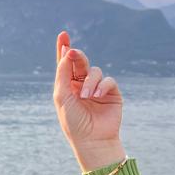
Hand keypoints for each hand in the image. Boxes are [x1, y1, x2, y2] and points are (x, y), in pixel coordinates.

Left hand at [53, 30, 125, 171]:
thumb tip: (66, 52)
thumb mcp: (62, 96)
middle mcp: (82, 84)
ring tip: (86, 96)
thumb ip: (63, 73)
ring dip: (89, 82)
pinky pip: (108, 80)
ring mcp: (97, 88)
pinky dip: (102, 86)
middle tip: (71, 53)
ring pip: (94, 71)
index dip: (64, 48)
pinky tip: (97, 96)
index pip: (65, 64)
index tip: (63, 35)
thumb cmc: (73, 120)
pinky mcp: (112, 93)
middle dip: (76, 56)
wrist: (92, 140)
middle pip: (80, 62)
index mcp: (67, 85)